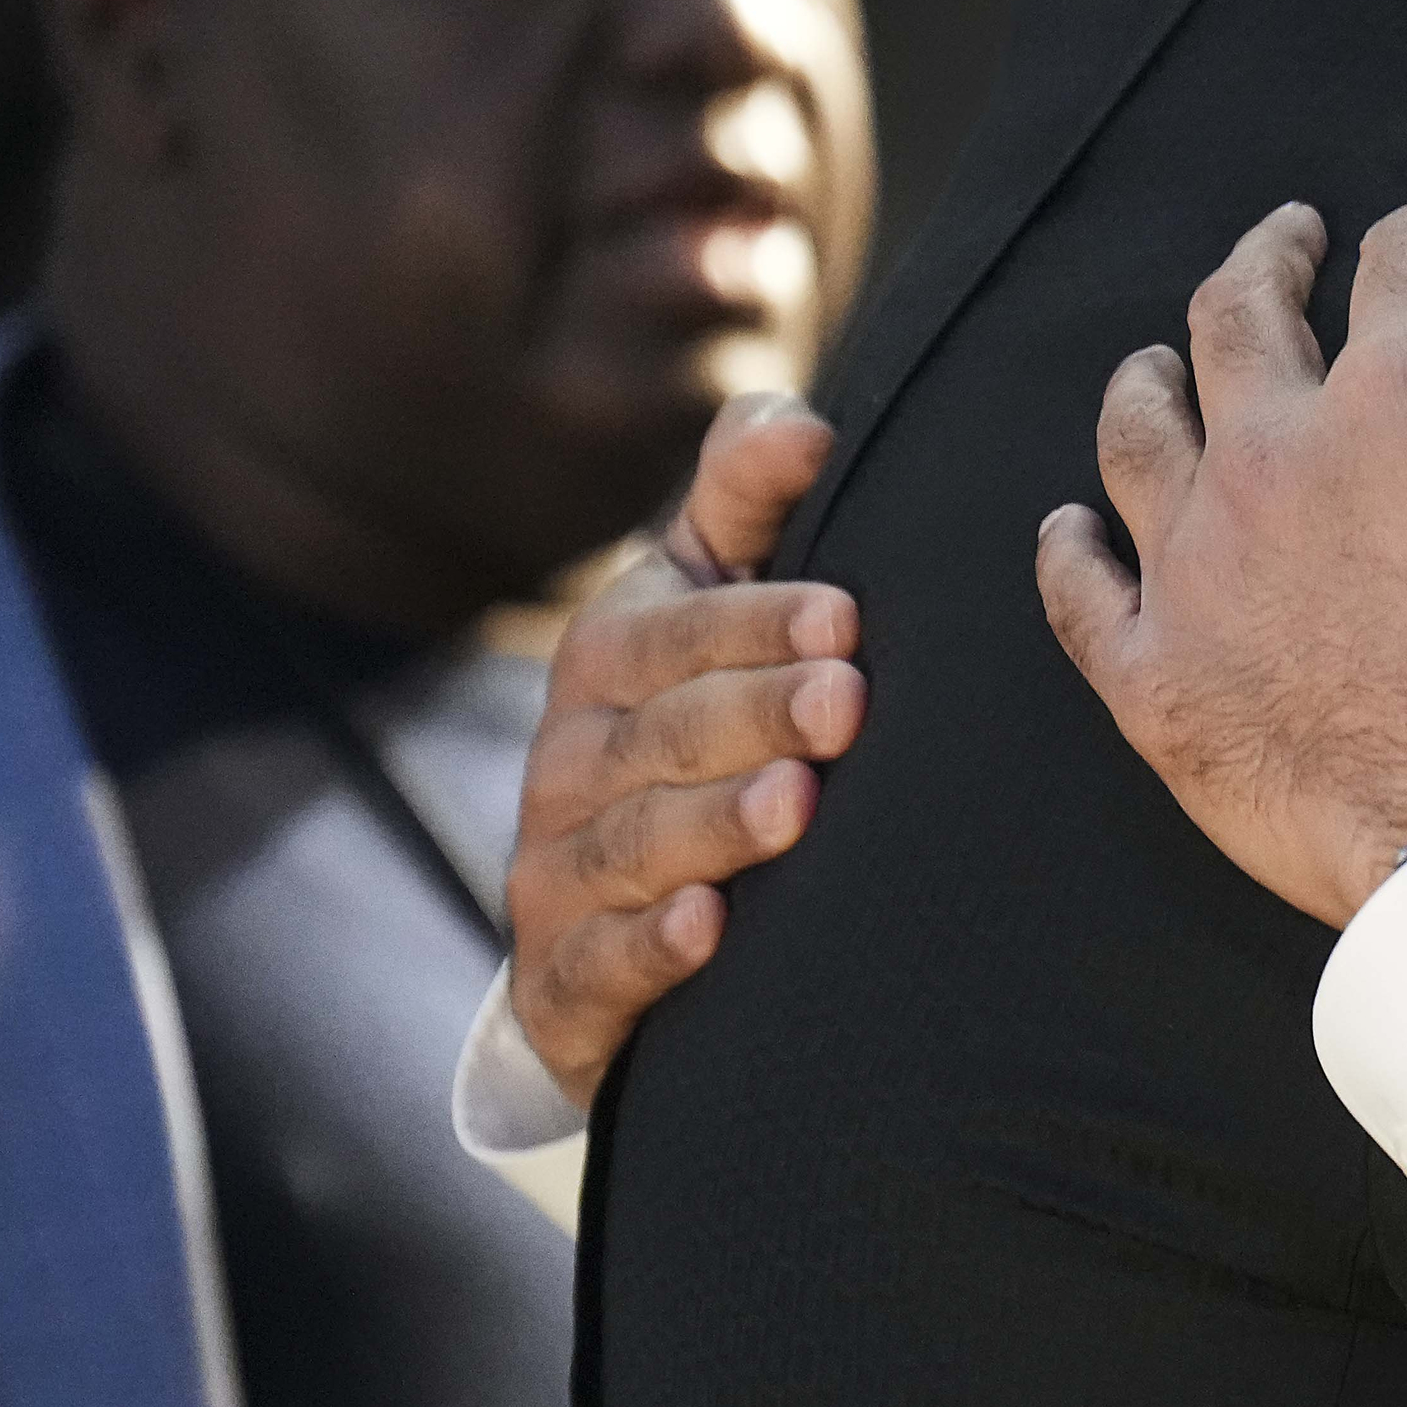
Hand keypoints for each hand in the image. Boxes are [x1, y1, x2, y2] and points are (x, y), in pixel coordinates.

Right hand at [504, 392, 866, 1107]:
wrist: (607, 907)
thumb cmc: (693, 712)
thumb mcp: (710, 593)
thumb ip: (749, 500)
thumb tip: (809, 428)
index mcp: (609, 655)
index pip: (673, 628)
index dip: (754, 621)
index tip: (845, 617)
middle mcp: (570, 757)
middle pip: (664, 731)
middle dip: (756, 713)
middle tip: (847, 704)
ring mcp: (558, 868)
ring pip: (637, 840)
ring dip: (716, 823)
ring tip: (798, 807)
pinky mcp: (563, 978)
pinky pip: (597, 963)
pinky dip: (648, 947)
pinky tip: (707, 932)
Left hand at [1034, 152, 1406, 927]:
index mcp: (1395, 392)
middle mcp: (1271, 457)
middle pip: (1241, 318)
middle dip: (1272, 257)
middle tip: (1290, 234)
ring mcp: (1200, 568)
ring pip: (1141, 437)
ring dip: (1150, 380)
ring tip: (1159, 358)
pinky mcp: (1160, 680)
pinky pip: (1086, 600)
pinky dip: (1070, 555)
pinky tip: (1067, 530)